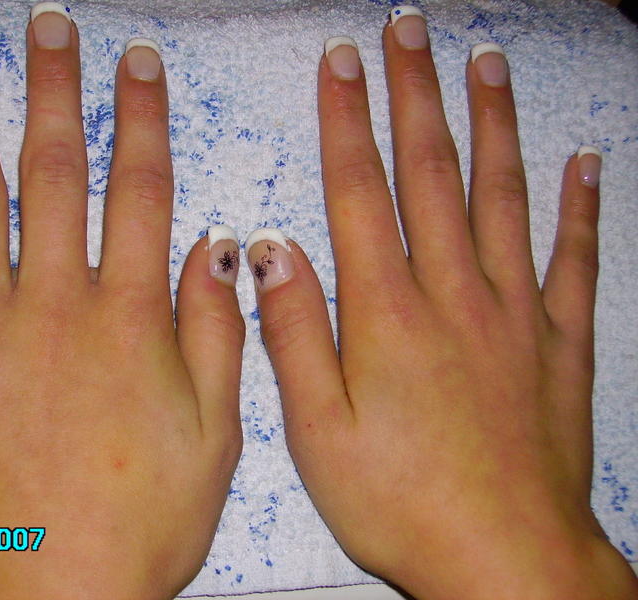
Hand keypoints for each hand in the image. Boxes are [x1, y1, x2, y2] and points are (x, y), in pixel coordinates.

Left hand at [0, 4, 243, 598]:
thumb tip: (218, 249)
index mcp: (128, 321)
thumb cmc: (138, 528)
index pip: (140, 191)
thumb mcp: (216, 439)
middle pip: (55, 174)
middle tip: (52, 27)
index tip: (136, 66)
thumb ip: (216, 334)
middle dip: (57, 92)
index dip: (140, 120)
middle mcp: (52, 307)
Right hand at [244, 8, 636, 599]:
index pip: (361, 191)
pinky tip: (584, 160)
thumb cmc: (402, 501)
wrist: (507, 559)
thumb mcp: (317, 433)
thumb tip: (269, 250)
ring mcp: (514, 312)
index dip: (349, 119)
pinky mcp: (558, 342)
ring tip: (485, 63)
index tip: (343, 61)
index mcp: (388, 313)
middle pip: (432, 173)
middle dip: (416, 94)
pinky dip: (580, 206)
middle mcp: (454, 294)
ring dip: (492, 124)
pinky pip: (574, 259)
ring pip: (503, 196)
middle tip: (410, 29)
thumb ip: (295, 334)